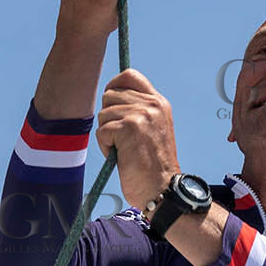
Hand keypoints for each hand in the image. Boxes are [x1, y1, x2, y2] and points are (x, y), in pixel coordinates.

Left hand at [97, 69, 179, 209]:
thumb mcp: (151, 129)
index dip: (114, 86)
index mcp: (159, 102)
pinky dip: (105, 146)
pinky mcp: (129, 128)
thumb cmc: (153, 167)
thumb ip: (138, 111)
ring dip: (107, 135)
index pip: (130, 76)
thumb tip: (110, 98)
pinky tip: (120, 156)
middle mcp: (152, 104)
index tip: (112, 105)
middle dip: (109, 118)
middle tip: (121, 139)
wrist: (163, 189)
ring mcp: (141, 114)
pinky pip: (102, 130)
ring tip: (123, 150)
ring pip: (104, 113)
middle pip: (110, 95)